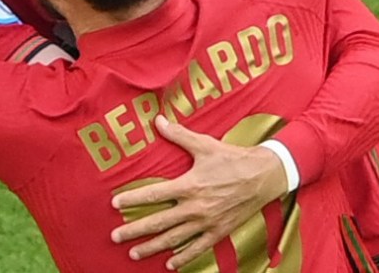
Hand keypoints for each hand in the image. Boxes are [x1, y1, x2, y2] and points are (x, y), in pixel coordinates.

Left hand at [110, 116, 287, 269]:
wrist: (264, 177)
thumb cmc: (232, 159)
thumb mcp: (205, 145)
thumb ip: (179, 135)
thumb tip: (157, 120)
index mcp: (189, 185)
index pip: (154, 195)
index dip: (133, 199)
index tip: (115, 204)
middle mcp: (195, 208)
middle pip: (159, 222)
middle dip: (135, 231)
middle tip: (115, 236)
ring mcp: (207, 222)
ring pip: (174, 239)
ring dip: (152, 247)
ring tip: (133, 253)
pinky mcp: (219, 232)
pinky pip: (198, 248)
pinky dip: (183, 258)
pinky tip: (170, 264)